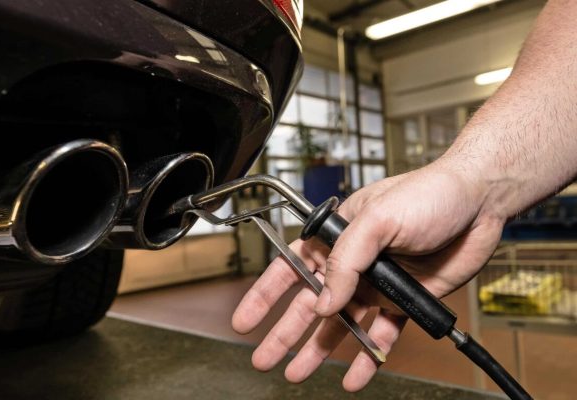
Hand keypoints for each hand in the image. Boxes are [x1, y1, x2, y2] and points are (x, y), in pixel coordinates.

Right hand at [232, 161, 504, 390]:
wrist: (480, 203)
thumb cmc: (428, 194)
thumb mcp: (377, 218)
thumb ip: (345, 261)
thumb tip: (325, 302)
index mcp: (336, 236)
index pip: (290, 267)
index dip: (265, 296)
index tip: (246, 320)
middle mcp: (352, 263)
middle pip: (310, 304)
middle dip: (286, 333)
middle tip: (266, 358)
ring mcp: (376, 284)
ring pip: (341, 324)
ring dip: (320, 349)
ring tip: (298, 373)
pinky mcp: (402, 300)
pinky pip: (381, 335)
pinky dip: (367, 357)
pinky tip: (354, 377)